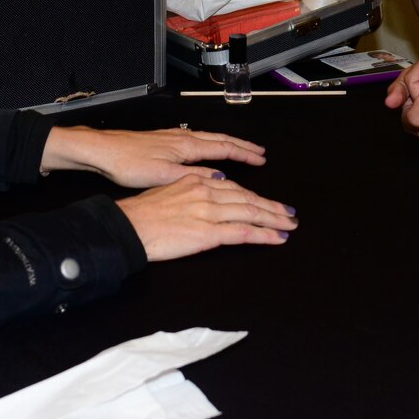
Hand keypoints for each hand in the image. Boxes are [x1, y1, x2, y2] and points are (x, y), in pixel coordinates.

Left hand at [40, 125, 266, 187]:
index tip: (261, 159)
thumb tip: (220, 177)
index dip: (245, 154)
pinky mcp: (164, 140)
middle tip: (260, 152)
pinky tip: (207, 149)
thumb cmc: (128, 164)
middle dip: (242, 145)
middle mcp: (183, 137)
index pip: (224, 148)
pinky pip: (197, 140)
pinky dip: (211, 143)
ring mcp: (174, 137)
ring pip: (209, 138)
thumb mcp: (163, 175)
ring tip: (241, 149)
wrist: (102, 150)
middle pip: (220, 139)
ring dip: (228, 143)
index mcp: (186, 146)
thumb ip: (193, 176)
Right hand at [116, 176, 296, 261]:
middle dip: (272, 207)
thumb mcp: (169, 190)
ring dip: (274, 219)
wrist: (128, 227)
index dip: (255, 196)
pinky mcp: (208, 232)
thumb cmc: (142, 213)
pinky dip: (264, 234)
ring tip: (289, 225)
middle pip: (248, 198)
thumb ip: (192, 188)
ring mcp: (209, 212)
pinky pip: (243, 232)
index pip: (235, 187)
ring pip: (250, 212)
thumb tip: (212, 185)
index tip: (269, 202)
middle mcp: (207, 192)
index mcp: (197, 181)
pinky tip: (277, 237)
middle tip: (290, 214)